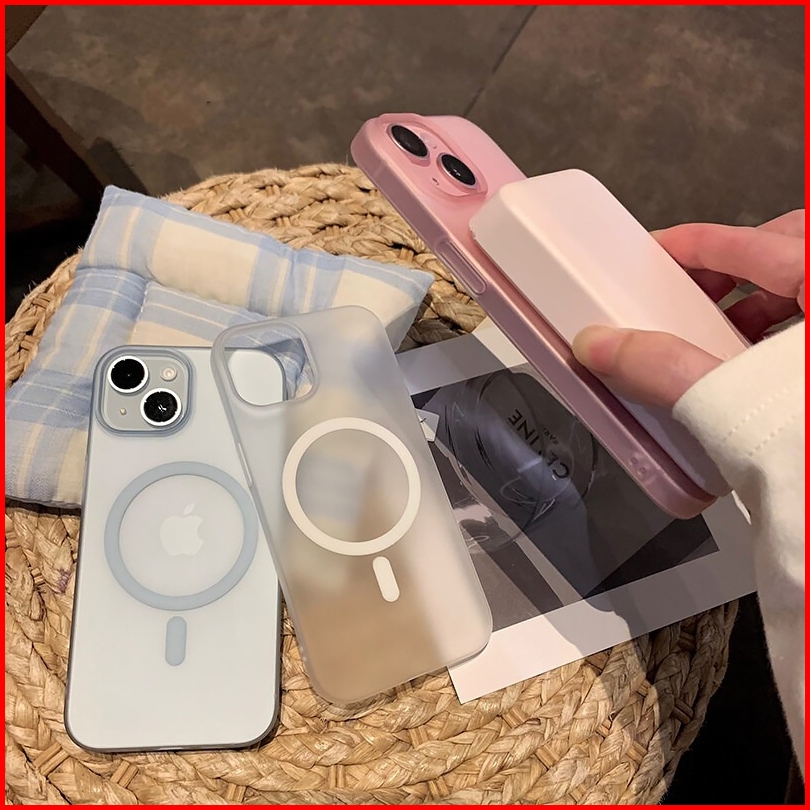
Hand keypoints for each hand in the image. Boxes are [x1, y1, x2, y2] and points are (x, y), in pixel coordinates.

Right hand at [572, 210, 804, 407]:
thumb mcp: (737, 399)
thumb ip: (667, 370)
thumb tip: (602, 345)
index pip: (749, 238)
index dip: (692, 244)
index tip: (654, 253)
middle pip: (786, 247)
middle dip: (728, 267)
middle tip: (684, 293)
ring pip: (806, 282)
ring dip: (759, 300)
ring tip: (717, 336)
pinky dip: (785, 327)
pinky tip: (757, 366)